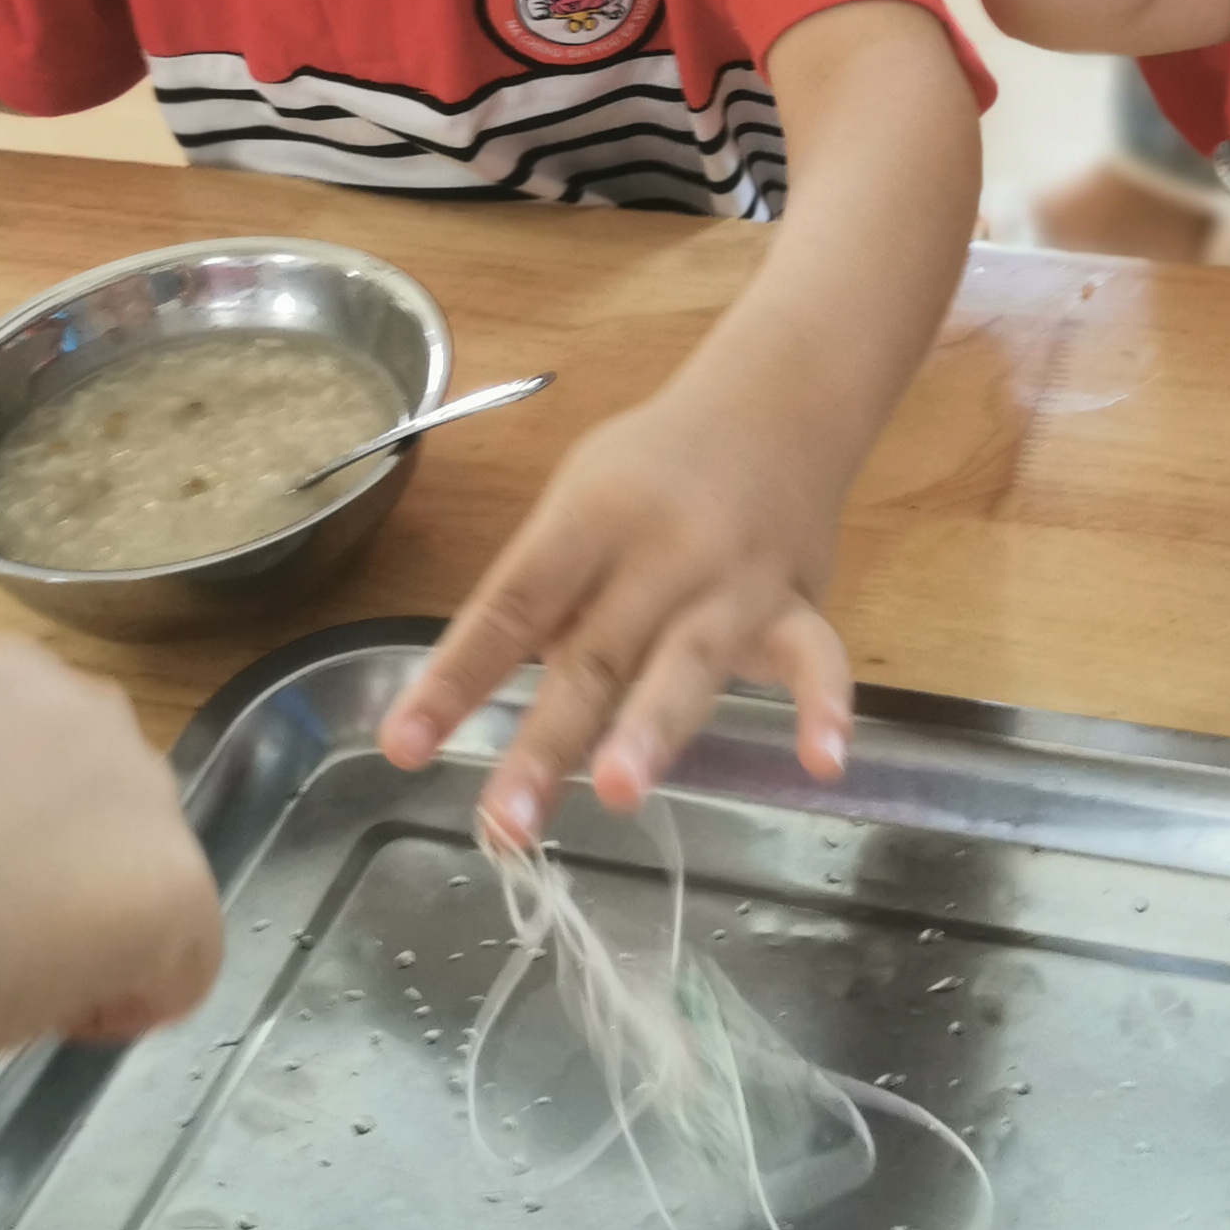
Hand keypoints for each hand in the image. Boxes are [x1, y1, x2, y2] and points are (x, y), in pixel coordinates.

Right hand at [0, 639, 220, 1092]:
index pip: (37, 757)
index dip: (1, 837)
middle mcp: (83, 710)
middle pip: (104, 808)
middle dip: (54, 878)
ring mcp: (138, 793)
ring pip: (142, 878)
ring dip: (89, 935)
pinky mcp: (172, 885)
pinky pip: (179, 967)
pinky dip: (127, 1008)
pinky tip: (42, 1021)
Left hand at [377, 386, 852, 843]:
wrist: (775, 405)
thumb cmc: (653, 467)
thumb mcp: (578, 501)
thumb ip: (549, 593)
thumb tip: (494, 691)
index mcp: (589, 519)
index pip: (511, 603)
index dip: (455, 675)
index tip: (403, 746)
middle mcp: (660, 550)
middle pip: (596, 653)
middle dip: (549, 741)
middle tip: (504, 824)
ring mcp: (734, 579)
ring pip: (692, 660)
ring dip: (654, 728)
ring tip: (618, 793)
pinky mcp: (799, 603)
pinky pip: (817, 656)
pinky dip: (826, 705)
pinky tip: (824, 762)